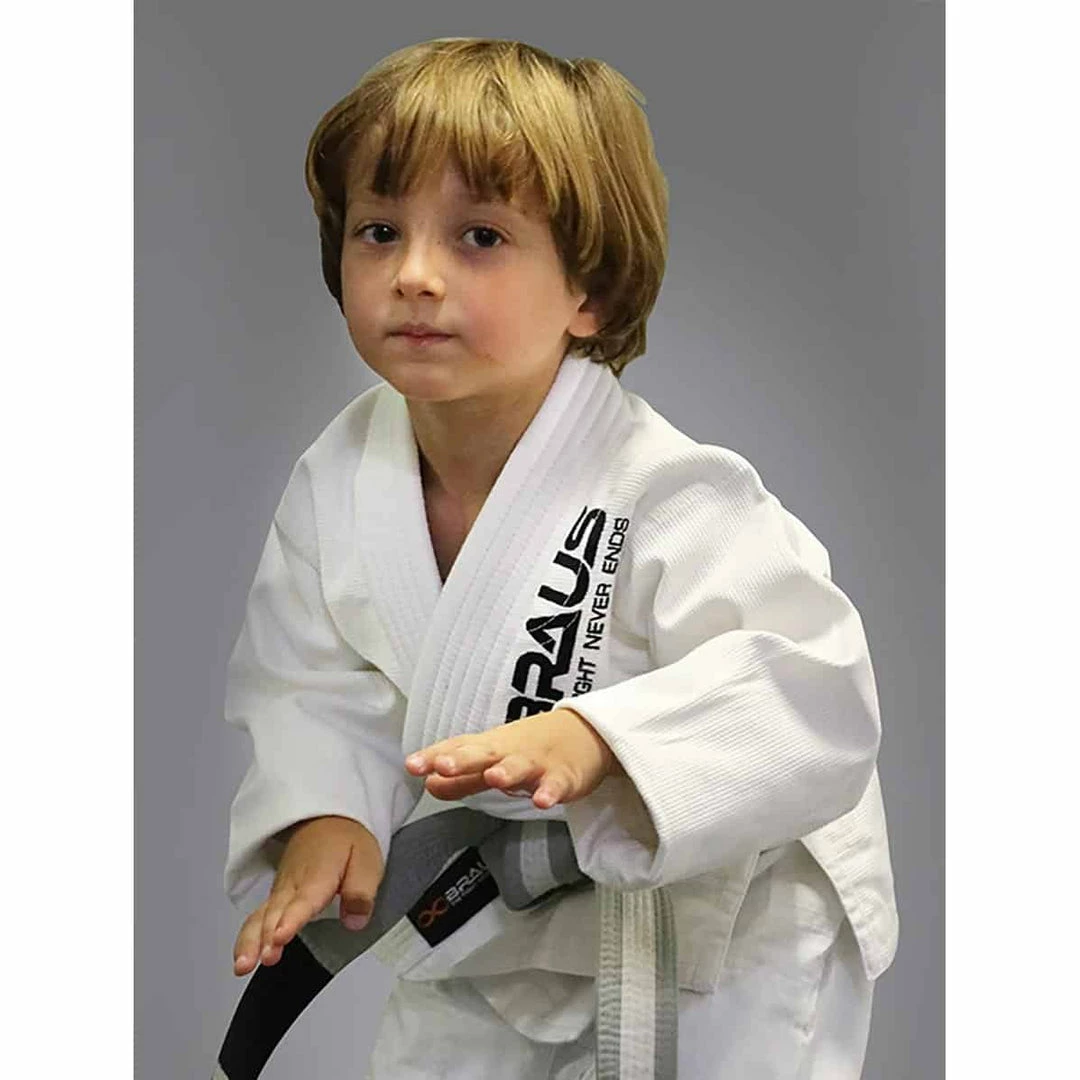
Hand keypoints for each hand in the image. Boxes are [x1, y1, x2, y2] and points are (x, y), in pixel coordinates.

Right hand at [232, 815, 383, 976]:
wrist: (326, 821)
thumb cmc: (346, 842)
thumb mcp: (367, 861)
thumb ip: (361, 893)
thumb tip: (355, 921)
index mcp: (318, 876)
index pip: (303, 900)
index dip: (292, 920)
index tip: (281, 936)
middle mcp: (293, 885)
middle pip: (276, 912)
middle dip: (268, 936)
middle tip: (267, 958)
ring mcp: (280, 892)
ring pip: (259, 917)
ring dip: (250, 941)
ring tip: (244, 965)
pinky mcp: (275, 898)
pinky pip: (255, 918)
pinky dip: (246, 938)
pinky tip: (242, 961)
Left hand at [404, 707, 624, 809]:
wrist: (584, 734)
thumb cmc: (531, 750)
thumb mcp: (494, 761)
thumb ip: (462, 778)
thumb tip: (428, 784)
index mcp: (490, 748)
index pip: (458, 750)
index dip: (434, 757)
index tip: (411, 765)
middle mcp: (510, 752)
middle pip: (484, 753)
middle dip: (463, 759)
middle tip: (442, 765)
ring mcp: (538, 763)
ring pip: (520, 767)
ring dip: (507, 771)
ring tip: (493, 778)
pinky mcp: (564, 776)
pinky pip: (557, 785)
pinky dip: (551, 792)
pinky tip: (543, 801)